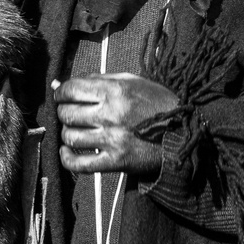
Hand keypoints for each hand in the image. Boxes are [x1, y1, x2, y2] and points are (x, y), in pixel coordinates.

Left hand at [54, 73, 178, 176]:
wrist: (183, 133)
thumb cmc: (157, 104)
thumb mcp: (133, 82)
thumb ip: (99, 79)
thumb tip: (63, 83)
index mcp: (114, 91)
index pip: (71, 90)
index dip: (60, 92)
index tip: (62, 96)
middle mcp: (111, 114)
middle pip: (67, 114)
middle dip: (64, 112)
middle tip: (71, 113)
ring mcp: (112, 140)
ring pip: (70, 137)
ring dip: (68, 132)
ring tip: (77, 130)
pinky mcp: (116, 162)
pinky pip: (79, 164)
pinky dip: (67, 158)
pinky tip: (68, 151)